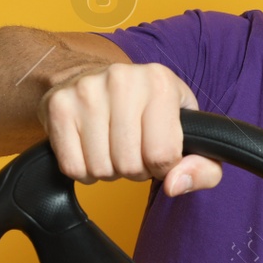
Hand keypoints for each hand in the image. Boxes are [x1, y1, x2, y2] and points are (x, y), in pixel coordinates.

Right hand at [38, 61, 222, 195]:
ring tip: (113, 146)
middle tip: (133, 149)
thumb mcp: (188, 131)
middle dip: (134, 169)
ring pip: (100, 168)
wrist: (96, 76)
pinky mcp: (58, 106)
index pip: (163, 155)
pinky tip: (91, 148)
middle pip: (129, 165)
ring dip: (109, 170)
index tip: (158, 153)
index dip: (162, 167)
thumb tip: (174, 185)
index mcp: (160, 82)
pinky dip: (84, 170)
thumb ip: (203, 167)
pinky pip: (72, 167)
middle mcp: (122, 79)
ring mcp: (86, 91)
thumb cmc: (149, 110)